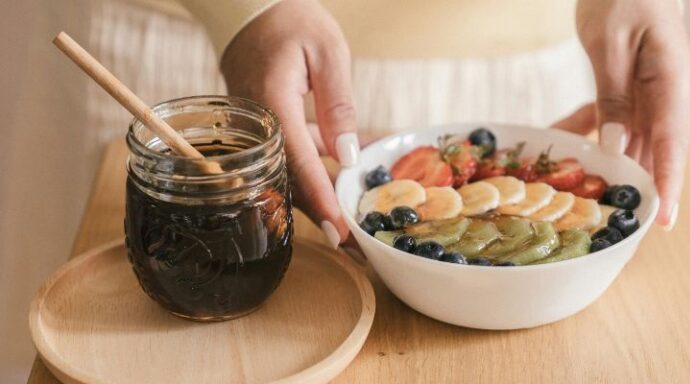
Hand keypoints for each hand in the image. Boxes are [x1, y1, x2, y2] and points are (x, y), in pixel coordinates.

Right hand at [221, 0, 357, 247]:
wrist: (248, 7)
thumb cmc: (290, 19)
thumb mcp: (327, 52)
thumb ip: (338, 106)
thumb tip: (348, 157)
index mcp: (272, 105)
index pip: (299, 164)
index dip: (321, 202)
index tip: (341, 234)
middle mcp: (256, 126)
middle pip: (288, 182)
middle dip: (322, 217)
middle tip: (353, 248)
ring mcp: (253, 129)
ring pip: (285, 176)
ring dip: (317, 202)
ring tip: (349, 229)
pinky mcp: (259, 128)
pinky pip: (285, 159)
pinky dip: (311, 174)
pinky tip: (339, 178)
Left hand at [555, 0, 689, 229]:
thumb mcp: (612, 45)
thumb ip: (615, 97)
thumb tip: (615, 147)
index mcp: (673, 83)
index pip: (672, 143)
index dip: (669, 184)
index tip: (664, 219)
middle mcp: (666, 95)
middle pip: (653, 151)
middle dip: (636, 188)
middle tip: (615, 223)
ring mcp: (649, 94)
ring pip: (627, 140)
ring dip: (603, 163)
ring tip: (577, 189)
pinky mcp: (629, 90)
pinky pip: (608, 119)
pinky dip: (584, 129)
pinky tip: (557, 138)